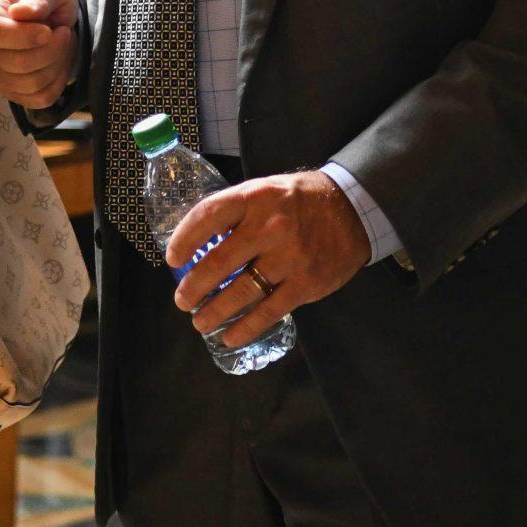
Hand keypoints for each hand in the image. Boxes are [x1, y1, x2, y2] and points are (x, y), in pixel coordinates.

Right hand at [0, 0, 78, 109]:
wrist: (52, 14)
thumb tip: (20, 12)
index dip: (22, 36)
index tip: (48, 30)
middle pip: (15, 63)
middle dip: (51, 49)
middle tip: (64, 31)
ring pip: (30, 83)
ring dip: (57, 64)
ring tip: (62, 44)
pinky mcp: (13, 90)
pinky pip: (39, 99)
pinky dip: (58, 81)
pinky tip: (60, 62)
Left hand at [166, 169, 368, 347]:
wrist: (354, 209)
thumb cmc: (300, 201)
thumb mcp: (266, 189)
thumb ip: (236, 211)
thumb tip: (198, 241)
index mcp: (255, 197)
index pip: (208, 216)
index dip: (184, 239)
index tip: (172, 259)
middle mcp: (270, 226)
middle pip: (219, 262)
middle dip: (193, 287)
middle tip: (182, 301)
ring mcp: (289, 256)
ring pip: (240, 293)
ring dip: (213, 312)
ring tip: (200, 322)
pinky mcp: (306, 283)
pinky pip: (268, 312)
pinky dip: (244, 328)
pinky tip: (229, 337)